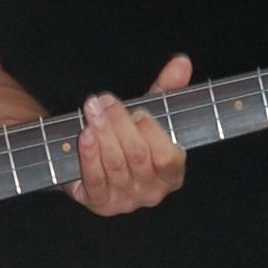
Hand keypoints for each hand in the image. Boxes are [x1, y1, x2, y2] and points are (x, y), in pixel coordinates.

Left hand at [68, 59, 189, 215]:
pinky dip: (90, 155)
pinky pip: (95, 179)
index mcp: (172, 174)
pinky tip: (85, 134)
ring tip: (91, 110)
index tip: (138, 110)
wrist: (95, 162)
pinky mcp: (100, 205)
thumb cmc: (129, 137)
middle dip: (120, 124)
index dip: (152, 131)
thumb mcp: (150, 113)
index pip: (168, 157)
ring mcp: (126, 202)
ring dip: (102, 133)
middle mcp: (152, 193)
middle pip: (138, 156)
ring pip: (115, 165)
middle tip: (104, 100)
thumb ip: (168, 89)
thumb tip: (182, 62)